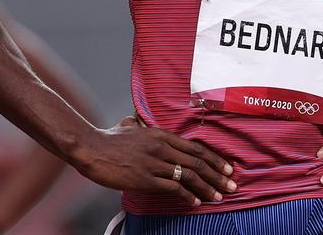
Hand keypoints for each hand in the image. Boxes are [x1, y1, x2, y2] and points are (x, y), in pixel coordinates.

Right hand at [69, 116, 236, 206]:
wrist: (90, 148)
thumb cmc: (108, 138)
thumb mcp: (127, 126)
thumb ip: (137, 124)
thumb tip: (136, 120)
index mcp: (161, 134)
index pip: (195, 147)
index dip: (214, 159)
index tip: (227, 168)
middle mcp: (162, 147)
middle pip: (197, 162)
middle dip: (217, 175)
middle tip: (232, 185)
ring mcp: (154, 163)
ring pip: (188, 176)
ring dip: (207, 188)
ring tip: (219, 196)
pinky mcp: (145, 178)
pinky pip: (172, 188)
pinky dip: (187, 196)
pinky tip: (195, 202)